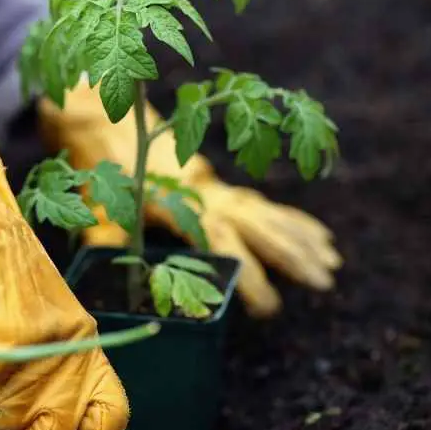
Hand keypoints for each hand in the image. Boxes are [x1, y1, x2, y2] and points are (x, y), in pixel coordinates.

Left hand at [37, 81, 341, 317]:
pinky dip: (298, 224)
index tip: (270, 306)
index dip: (249, 275)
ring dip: (305, 241)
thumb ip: (110, 240)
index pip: (224, 242)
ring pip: (272, 216)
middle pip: (262, 226)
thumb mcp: (98, 208)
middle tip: (323, 282)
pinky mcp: (229, 192)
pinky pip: (270, 209)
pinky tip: (323, 240)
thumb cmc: (99, 174)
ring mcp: (224, 192)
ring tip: (332, 265)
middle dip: (295, 255)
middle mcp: (211, 195)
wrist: (109, 124)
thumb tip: (111, 275)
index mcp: (181, 203)